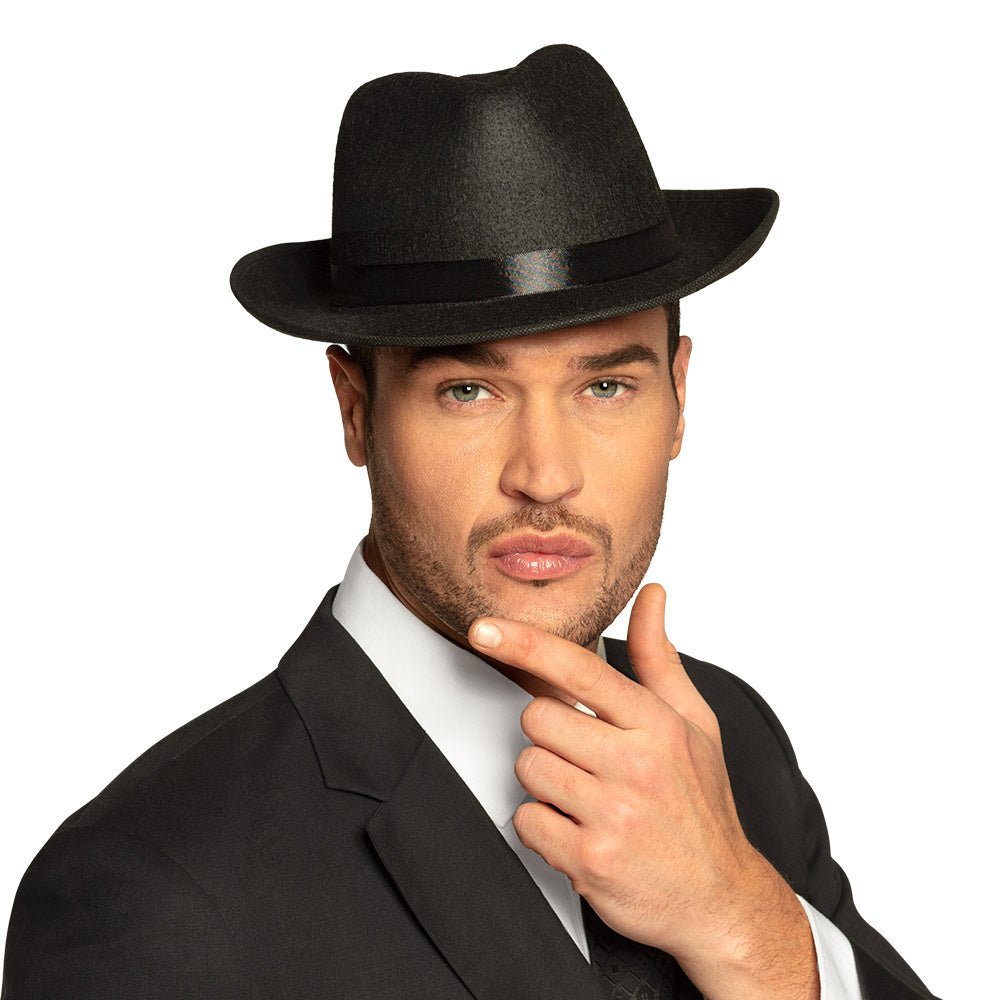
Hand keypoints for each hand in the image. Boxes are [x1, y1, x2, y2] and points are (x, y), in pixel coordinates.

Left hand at [468, 583, 818, 999]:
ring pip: (528, 768)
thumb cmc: (701, 806)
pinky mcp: (590, 860)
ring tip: (587, 798)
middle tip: (583, 758)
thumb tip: (652, 597)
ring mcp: (612, 814)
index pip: (578, 668)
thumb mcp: (694, 724)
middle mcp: (636, 765)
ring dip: (545, 783)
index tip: (484, 629)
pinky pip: (526, 821)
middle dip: (549, 736)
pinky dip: (542, 827)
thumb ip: (660, 657)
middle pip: (537, 719)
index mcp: (657, 725)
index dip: (525, 643)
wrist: (719, 898)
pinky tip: (579, 831)